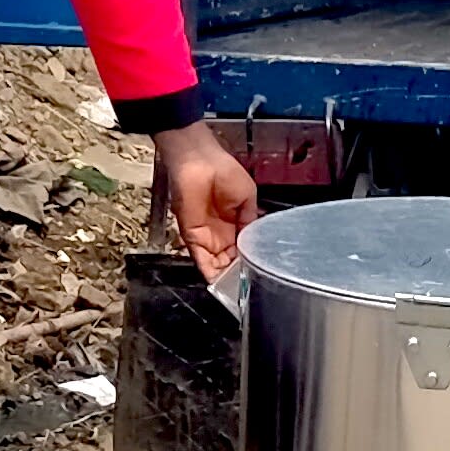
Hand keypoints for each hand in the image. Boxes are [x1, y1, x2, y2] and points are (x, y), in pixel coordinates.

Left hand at [153, 121, 259, 280]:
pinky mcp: (191, 236)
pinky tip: (219, 283)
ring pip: (216, 263)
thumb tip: (255, 239)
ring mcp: (205, 235)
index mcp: (236, 223)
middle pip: (229, 261)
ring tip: (236, 289)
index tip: (258, 274)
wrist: (200, 161)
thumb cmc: (224, 171)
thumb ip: (250, 221)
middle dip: (237, 274)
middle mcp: (220, 232)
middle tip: (247, 286)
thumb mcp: (247, 198)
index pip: (242, 249)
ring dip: (225, 277)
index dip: (248, 262)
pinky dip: (209, 271)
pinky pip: (200, 258)